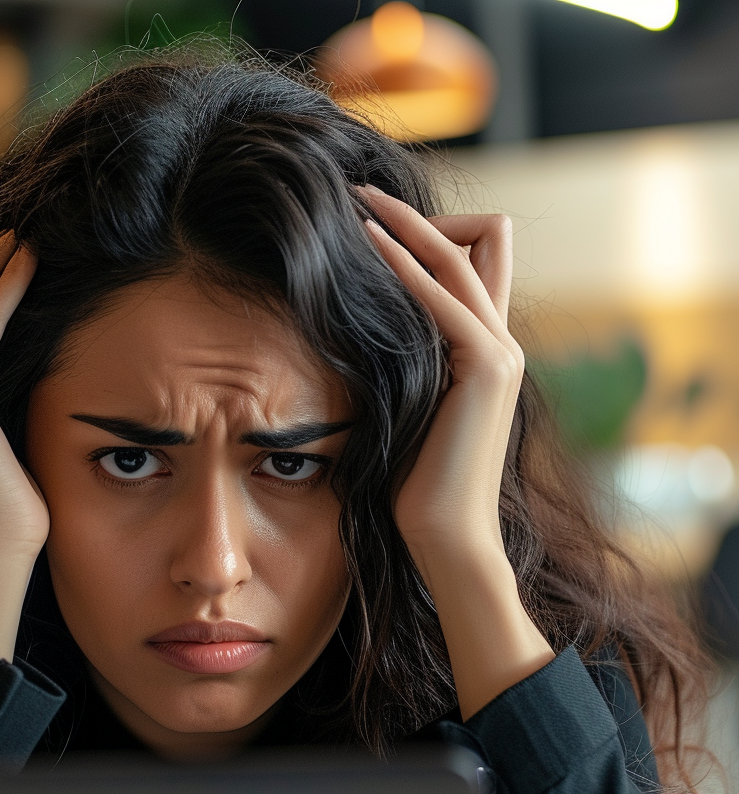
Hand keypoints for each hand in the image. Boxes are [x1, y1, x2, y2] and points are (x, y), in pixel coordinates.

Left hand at [359, 188, 518, 570]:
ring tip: (356, 201)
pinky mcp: (486, 367)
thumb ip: (406, 366)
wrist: (445, 535)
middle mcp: (500, 341)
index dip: (428, 233)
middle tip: (360, 193)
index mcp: (484, 350)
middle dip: (417, 212)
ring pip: (463, 254)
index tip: (369, 226)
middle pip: (479, 239)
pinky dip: (405, 265)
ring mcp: (499, 351)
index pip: (473, 262)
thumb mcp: (408, 407)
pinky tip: (366, 243)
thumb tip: (360, 337)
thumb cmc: (416, 484)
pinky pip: (444, 297)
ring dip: (408, 222)